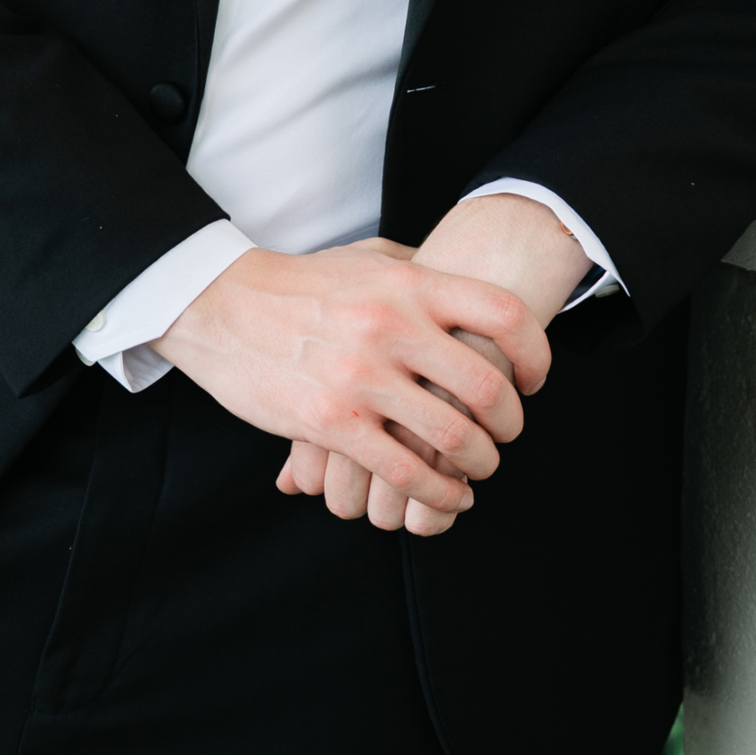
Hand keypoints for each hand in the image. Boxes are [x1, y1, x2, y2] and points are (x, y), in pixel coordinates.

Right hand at [277, 195, 588, 533]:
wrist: (220, 304)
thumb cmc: (301, 283)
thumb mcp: (368, 257)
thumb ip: (421, 271)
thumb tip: (468, 294)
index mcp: (408, 283)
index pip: (503, 315)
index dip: (535, 354)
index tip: (533, 380)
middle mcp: (392, 327)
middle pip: (486, 387)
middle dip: (508, 425)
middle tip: (505, 435)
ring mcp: (361, 377)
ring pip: (451, 438)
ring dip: (477, 464)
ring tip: (477, 470)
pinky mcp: (331, 422)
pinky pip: (403, 471)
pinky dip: (436, 493)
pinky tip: (445, 496)